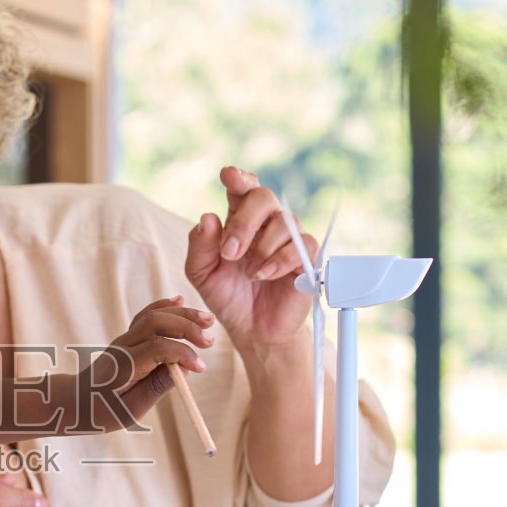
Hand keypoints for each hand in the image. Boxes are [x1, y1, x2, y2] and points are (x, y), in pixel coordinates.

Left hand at [83, 296, 214, 426]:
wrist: (78, 400)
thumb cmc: (103, 410)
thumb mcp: (131, 409)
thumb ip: (156, 388)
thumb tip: (183, 370)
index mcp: (123, 366)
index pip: (157, 348)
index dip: (182, 354)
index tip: (200, 368)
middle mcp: (122, 346)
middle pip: (156, 323)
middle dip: (186, 327)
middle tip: (210, 341)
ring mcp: (124, 339)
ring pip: (153, 315)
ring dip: (182, 314)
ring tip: (208, 319)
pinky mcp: (128, 337)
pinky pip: (146, 316)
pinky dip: (163, 306)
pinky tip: (180, 300)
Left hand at [185, 166, 318, 354]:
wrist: (251, 330)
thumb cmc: (228, 297)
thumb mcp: (202, 274)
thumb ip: (199, 246)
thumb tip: (208, 217)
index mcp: (239, 220)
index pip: (243, 188)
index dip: (239, 178)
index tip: (229, 176)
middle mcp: (265, 224)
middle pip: (263, 197)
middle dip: (244, 222)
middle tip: (229, 252)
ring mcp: (287, 240)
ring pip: (285, 220)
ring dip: (262, 247)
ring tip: (250, 275)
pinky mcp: (307, 259)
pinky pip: (303, 244)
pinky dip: (282, 259)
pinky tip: (265, 275)